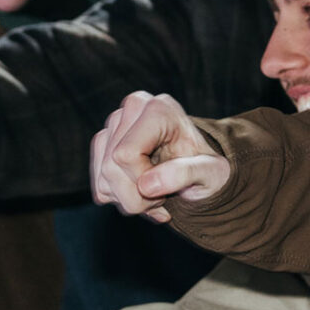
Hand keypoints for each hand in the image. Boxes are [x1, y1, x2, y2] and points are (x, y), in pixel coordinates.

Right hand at [89, 91, 230, 222]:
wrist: (201, 168)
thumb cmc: (208, 170)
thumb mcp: (211, 174)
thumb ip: (184, 174)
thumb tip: (145, 186)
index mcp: (158, 110)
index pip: (126, 154)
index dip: (142, 180)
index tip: (167, 187)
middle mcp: (132, 109)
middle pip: (110, 168)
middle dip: (136, 196)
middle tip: (163, 197)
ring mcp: (115, 124)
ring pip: (102, 178)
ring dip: (128, 200)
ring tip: (155, 195)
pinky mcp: (105, 142)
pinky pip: (99, 184)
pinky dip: (120, 198)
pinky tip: (142, 193)